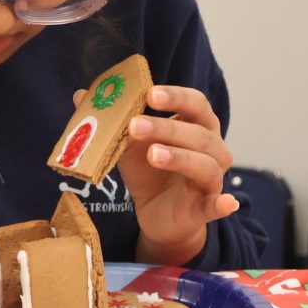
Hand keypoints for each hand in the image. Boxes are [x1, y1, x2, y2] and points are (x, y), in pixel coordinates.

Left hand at [73, 85, 238, 264]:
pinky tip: (227, 202)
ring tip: (153, 154)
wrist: (155, 213)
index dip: (176, 97)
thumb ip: (111, 121)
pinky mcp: (205, 208)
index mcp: (196, 126)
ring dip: (180, 157)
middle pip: (199, 133)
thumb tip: (79, 95)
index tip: (150, 94)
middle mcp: (212, 149)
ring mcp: (211, 179)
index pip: (195, 103)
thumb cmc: (149, 171)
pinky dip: (222, 204)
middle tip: (135, 125)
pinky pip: (217, 205)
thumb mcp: (128, 145)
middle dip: (167, 127)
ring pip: (205, 165)